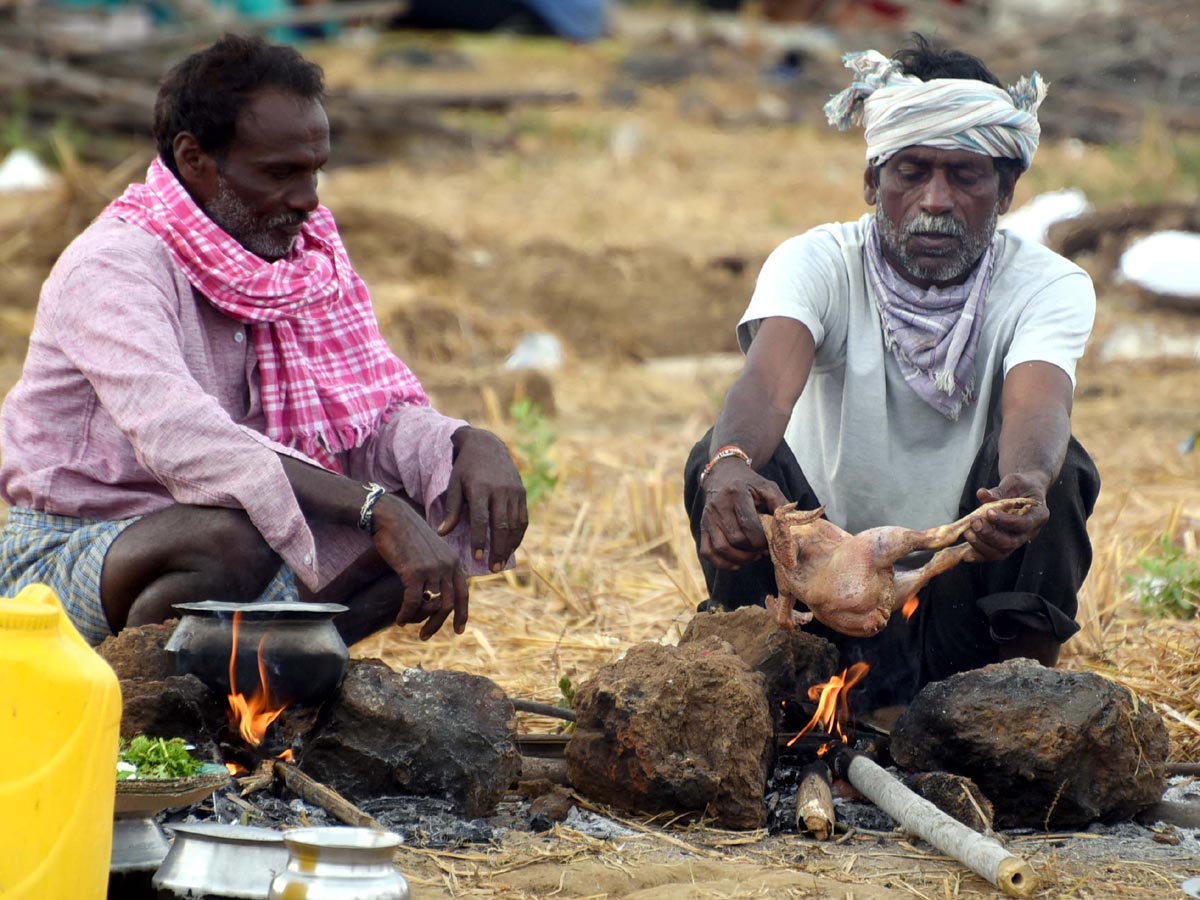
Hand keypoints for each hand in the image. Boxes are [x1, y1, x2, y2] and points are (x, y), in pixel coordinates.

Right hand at [371, 496, 469, 638]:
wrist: (392, 517)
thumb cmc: (407, 534)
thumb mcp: (431, 551)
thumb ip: (437, 569)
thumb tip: (432, 594)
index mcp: (454, 561)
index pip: (463, 593)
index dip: (462, 614)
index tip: (458, 630)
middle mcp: (448, 565)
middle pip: (450, 604)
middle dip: (439, 624)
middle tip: (425, 636)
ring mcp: (433, 569)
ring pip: (433, 605)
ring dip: (422, 622)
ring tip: (411, 627)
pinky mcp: (415, 571)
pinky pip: (412, 601)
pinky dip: (406, 614)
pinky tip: (399, 620)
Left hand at [438, 427, 527, 572]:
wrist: (487, 446)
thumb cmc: (466, 468)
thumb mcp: (454, 484)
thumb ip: (451, 509)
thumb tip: (442, 533)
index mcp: (480, 488)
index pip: (481, 519)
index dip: (479, 540)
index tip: (476, 557)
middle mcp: (500, 490)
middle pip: (501, 525)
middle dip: (497, 549)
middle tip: (492, 568)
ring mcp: (514, 492)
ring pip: (515, 525)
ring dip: (509, 546)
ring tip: (501, 562)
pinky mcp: (522, 493)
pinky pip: (523, 519)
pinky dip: (518, 535)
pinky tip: (511, 547)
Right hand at [699, 460, 787, 569]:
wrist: (722, 475)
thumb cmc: (749, 484)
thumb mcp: (767, 487)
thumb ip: (780, 505)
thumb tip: (791, 528)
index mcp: (736, 494)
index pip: (749, 525)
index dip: (762, 540)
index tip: (770, 542)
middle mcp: (719, 506)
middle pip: (735, 539)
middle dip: (753, 550)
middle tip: (763, 550)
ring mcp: (708, 518)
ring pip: (721, 548)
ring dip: (740, 558)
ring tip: (753, 556)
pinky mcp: (703, 527)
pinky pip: (707, 552)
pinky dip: (722, 562)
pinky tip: (737, 563)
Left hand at [964, 474, 1048, 562]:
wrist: (1023, 491)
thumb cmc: (1020, 486)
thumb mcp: (1013, 483)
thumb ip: (999, 491)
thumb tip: (982, 494)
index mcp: (1038, 515)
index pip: (1024, 524)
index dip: (1006, 521)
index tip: (989, 512)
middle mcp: (1030, 532)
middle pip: (1012, 542)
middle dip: (990, 535)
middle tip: (974, 522)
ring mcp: (1017, 541)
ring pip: (1001, 552)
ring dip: (982, 545)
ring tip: (967, 533)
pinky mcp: (1004, 545)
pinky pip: (992, 554)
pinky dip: (978, 555)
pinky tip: (965, 554)